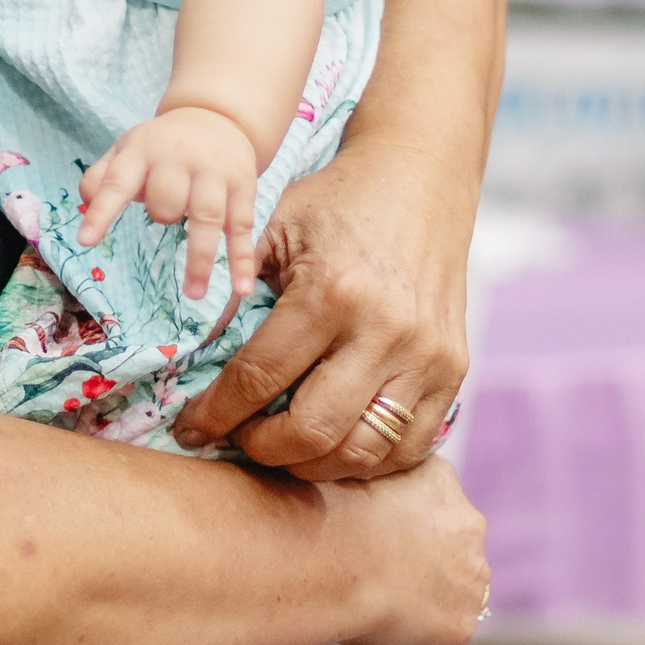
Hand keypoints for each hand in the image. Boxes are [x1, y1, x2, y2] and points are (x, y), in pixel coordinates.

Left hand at [78, 107, 261, 300]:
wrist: (217, 116)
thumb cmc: (161, 145)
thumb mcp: (127, 149)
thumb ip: (101, 177)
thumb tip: (86, 203)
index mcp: (142, 151)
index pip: (117, 182)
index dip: (102, 212)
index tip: (86, 241)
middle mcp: (180, 159)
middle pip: (166, 201)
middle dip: (162, 216)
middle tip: (163, 217)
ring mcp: (215, 174)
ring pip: (207, 217)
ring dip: (202, 259)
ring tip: (195, 294)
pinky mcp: (244, 187)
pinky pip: (242, 227)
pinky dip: (242, 259)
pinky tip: (241, 288)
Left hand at [171, 141, 469, 476]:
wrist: (419, 179)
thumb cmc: (335, 203)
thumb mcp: (272, 230)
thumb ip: (235, 294)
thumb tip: (194, 364)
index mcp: (330, 292)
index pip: (260, 378)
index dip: (216, 414)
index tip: (190, 429)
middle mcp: (384, 330)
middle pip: (312, 431)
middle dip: (261, 449)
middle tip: (238, 440)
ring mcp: (426, 355)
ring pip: (363, 452)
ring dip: (313, 465)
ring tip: (283, 448)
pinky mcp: (453, 369)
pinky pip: (411, 446)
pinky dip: (367, 460)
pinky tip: (333, 444)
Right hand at [333, 456, 490, 644]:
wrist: (334, 556)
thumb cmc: (323, 506)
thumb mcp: (346, 469)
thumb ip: (362, 477)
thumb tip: (340, 486)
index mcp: (439, 479)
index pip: (426, 501)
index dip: (397, 523)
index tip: (367, 537)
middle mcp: (467, 527)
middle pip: (444, 550)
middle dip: (412, 566)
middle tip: (365, 580)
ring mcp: (469, 583)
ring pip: (442, 599)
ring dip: (410, 610)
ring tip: (362, 622)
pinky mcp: (457, 631)